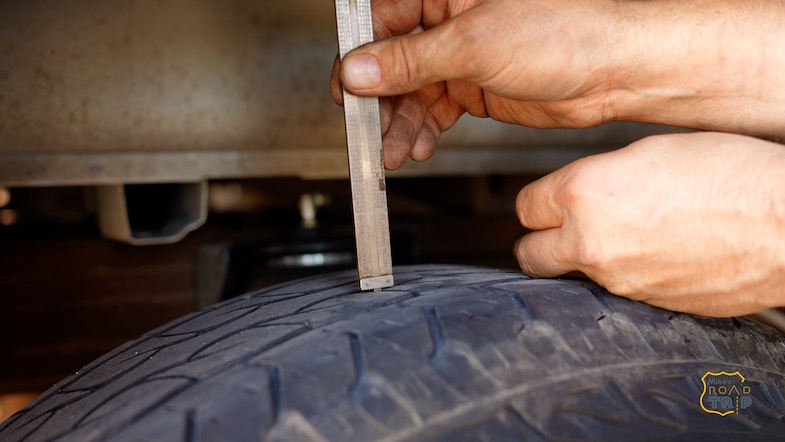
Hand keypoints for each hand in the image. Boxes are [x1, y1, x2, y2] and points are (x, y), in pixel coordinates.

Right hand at [331, 0, 621, 168]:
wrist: (612, 72)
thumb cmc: (565, 33)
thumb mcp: (475, 46)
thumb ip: (411, 59)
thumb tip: (359, 69)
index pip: (382, 19)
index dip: (360, 57)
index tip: (347, 89)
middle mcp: (449, 20)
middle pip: (392, 61)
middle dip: (380, 101)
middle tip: (368, 129)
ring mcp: (460, 54)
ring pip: (411, 91)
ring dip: (399, 123)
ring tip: (392, 150)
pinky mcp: (472, 85)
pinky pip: (434, 108)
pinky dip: (423, 130)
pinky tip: (417, 145)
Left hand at [515, 132, 784, 316]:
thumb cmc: (732, 175)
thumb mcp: (650, 152)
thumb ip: (598, 176)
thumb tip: (578, 192)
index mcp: (583, 193)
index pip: (524, 207)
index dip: (538, 201)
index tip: (547, 199)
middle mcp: (591, 242)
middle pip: (529, 254)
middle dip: (540, 240)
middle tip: (558, 227)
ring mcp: (618, 280)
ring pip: (572, 275)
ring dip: (581, 258)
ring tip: (617, 234)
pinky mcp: (646, 303)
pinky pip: (614, 290)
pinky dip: (620, 274)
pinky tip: (650, 253)